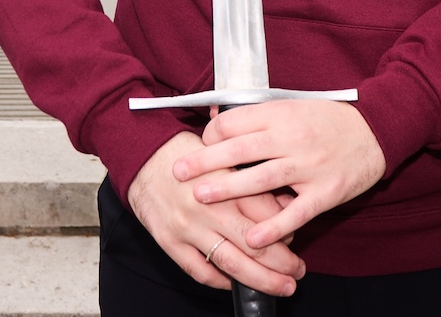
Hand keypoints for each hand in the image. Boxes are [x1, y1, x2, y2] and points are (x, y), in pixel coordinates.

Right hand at [125, 132, 305, 295]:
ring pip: (232, 264)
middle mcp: (208, 208)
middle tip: (298, 273)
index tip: (295, 238)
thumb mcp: (224, 155)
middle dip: (283, 264)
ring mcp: (188, 228)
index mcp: (226, 182)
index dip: (287, 230)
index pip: (267, 215)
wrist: (142, 154)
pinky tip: (236, 284)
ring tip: (281, 287)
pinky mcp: (170, 241)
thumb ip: (251, 179)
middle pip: (255, 244)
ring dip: (261, 280)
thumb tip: (284, 202)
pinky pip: (200, 271)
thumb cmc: (187, 154)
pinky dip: (221, 282)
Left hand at [175, 100, 385, 249]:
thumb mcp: (293, 106)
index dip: (212, 135)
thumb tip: (215, 115)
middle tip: (179, 172)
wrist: (378, 130)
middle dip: (206, 161)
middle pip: (241, 149)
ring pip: (262, 179)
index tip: (201, 146)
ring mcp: (309, 166)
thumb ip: (258, 114)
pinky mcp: (326, 192)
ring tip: (202, 197)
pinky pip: (296, 213)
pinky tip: (252, 238)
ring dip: (230, 189)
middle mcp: (293, 138)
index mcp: (281, 114)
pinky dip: (273, 227)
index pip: (235, 123)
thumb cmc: (330, 119)